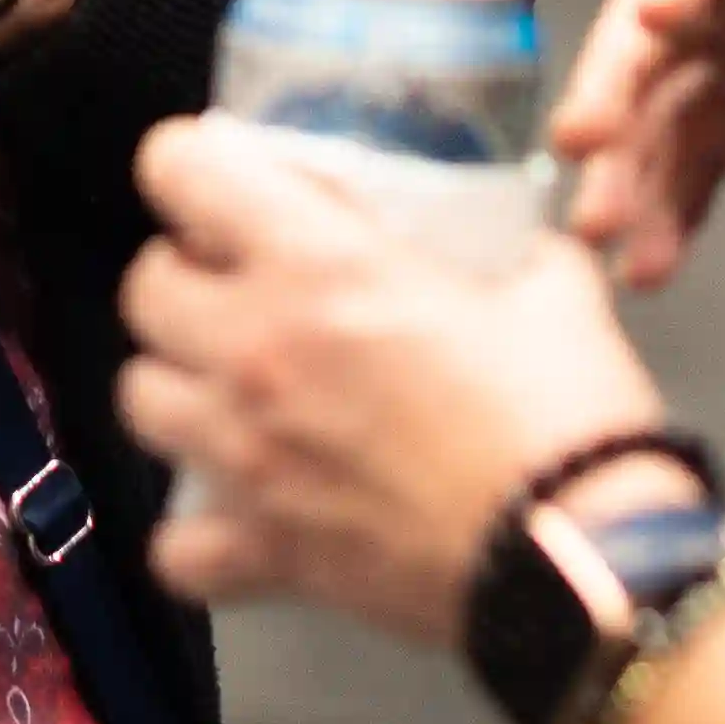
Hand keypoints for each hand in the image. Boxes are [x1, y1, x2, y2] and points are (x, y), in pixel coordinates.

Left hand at [116, 118, 672, 646]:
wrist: (586, 558)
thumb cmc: (569, 414)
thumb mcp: (553, 288)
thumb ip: (511, 250)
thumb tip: (510, 245)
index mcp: (320, 263)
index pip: (181, 169)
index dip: (191, 165)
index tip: (221, 180)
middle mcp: (257, 350)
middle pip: (143, 288)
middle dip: (184, 276)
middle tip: (239, 286)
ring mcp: (248, 457)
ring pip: (138, 398)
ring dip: (177, 384)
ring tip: (229, 389)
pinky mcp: (266, 552)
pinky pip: (176, 549)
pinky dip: (196, 535)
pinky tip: (239, 514)